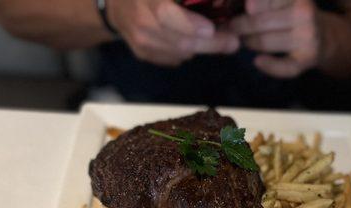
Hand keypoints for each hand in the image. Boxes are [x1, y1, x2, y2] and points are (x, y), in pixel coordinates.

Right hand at [108, 0, 239, 65]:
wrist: (116, 4)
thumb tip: (219, 3)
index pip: (165, 14)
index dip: (189, 25)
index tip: (211, 29)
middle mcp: (140, 19)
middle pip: (180, 40)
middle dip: (211, 44)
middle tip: (233, 42)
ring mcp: (140, 40)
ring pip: (180, 52)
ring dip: (203, 48)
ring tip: (220, 40)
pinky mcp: (143, 54)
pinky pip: (174, 58)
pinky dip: (188, 52)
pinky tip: (195, 42)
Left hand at [228, 0, 320, 77]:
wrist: (325, 37)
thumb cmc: (294, 14)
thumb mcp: (283, 0)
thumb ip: (263, 2)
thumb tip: (246, 8)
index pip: (262, 1)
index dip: (244, 6)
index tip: (234, 10)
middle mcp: (304, 12)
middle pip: (259, 21)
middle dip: (240, 26)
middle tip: (232, 28)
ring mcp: (308, 36)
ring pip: (265, 42)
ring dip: (249, 42)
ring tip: (244, 40)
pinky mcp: (308, 58)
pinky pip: (284, 67)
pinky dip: (269, 66)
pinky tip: (257, 61)